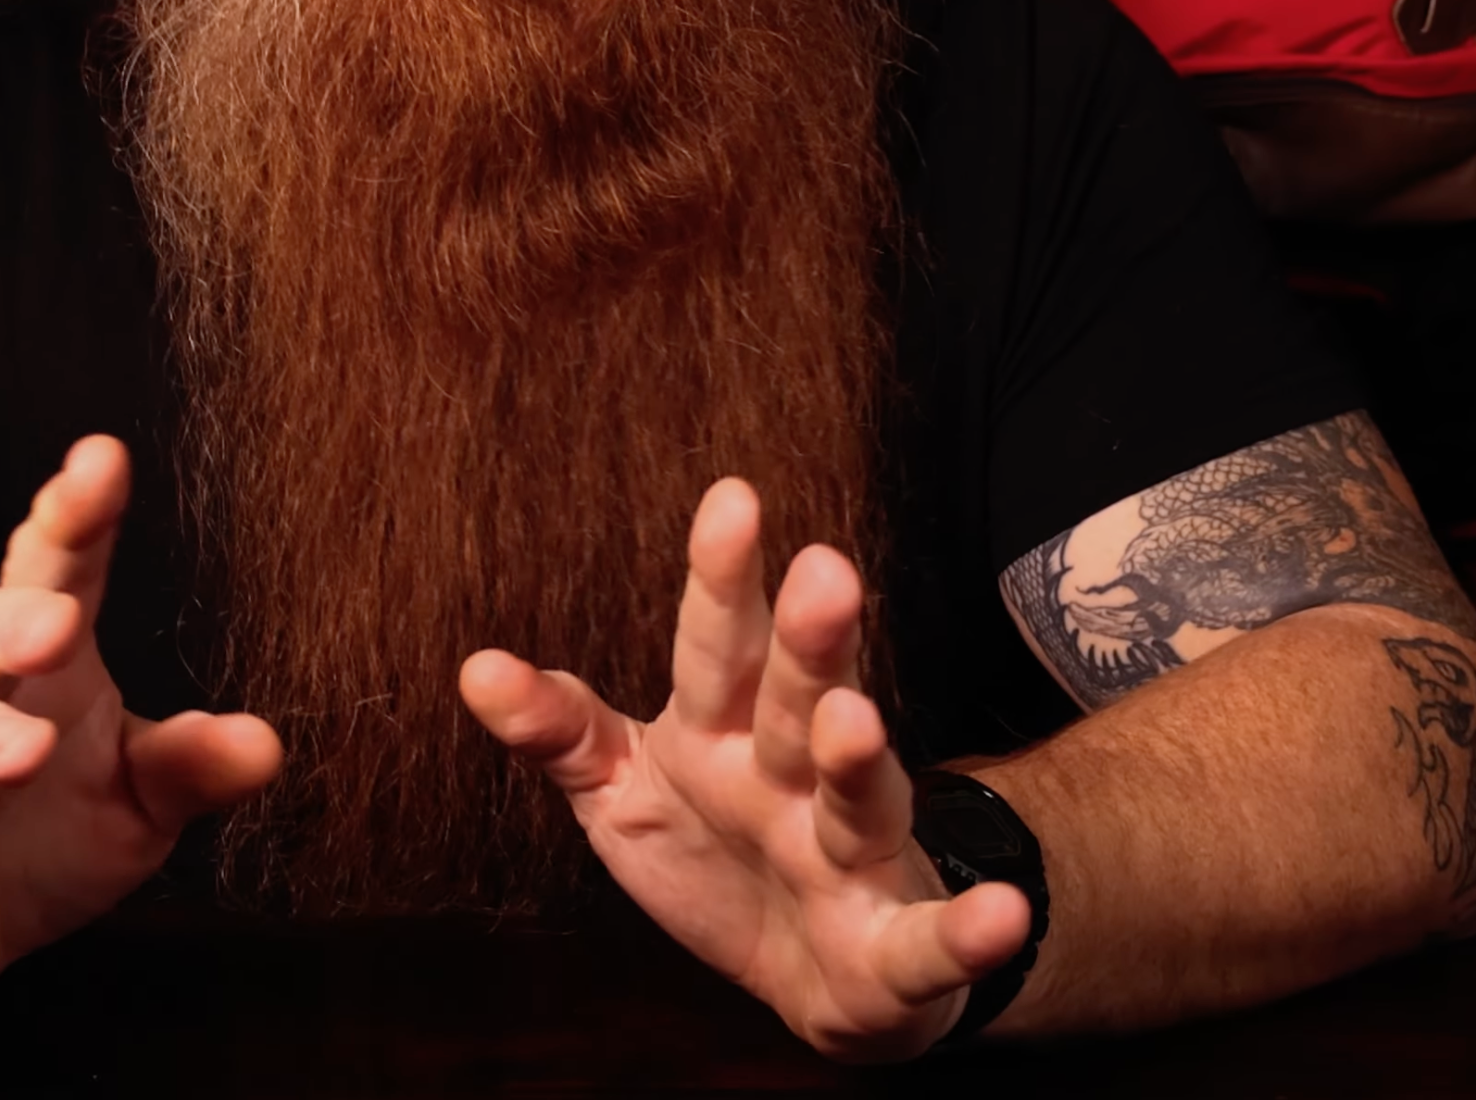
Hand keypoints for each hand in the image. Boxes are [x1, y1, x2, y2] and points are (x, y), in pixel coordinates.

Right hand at [0, 435, 280, 1023]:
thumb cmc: (41, 839)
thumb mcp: (134, 803)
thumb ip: (187, 766)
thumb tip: (263, 744)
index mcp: (32, 670)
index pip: (49, 575)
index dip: (71, 517)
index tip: (102, 460)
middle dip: (5, 623)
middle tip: (59, 624)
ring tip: (24, 751)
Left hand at [460, 478, 1038, 1061]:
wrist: (819, 977)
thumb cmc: (719, 857)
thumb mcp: (626, 793)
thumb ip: (562, 731)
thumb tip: (474, 669)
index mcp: (727, 730)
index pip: (721, 644)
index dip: (724, 579)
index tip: (731, 499)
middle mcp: (798, 775)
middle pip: (800, 698)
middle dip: (811, 641)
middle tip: (824, 569)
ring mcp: (854, 855)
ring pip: (862, 799)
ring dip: (861, 759)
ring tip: (855, 718)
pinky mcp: (900, 949)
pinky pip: (933, 942)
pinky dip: (969, 932)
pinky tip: (1001, 917)